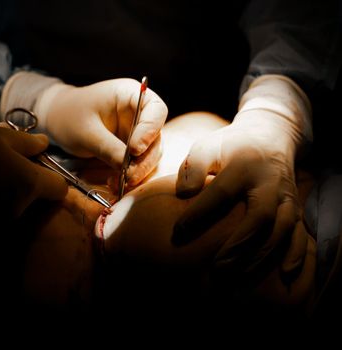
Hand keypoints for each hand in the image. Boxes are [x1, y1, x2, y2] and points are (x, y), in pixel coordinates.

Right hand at [0, 124, 67, 217]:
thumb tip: (45, 144)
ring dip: (6, 201)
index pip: (60, 188)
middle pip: (36, 202)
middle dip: (27, 189)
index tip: (38, 171)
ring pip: (15, 213)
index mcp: (30, 184)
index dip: (52, 178)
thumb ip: (28, 143)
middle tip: (3, 172)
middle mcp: (20, 210)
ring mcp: (1, 226)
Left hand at [35, 78, 167, 185]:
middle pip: (155, 137)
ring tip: (119, 183)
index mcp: (130, 95)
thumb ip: (108, 148)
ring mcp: (136, 131)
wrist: (57, 121)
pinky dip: (128, 175)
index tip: (135, 149)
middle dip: (144, 159)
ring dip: (137, 171)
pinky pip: (136, 164)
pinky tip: (114, 184)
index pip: (156, 110)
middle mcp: (139, 113)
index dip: (150, 130)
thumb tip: (128, 168)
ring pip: (149, 154)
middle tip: (129, 176)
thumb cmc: (69, 116)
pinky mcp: (130, 148)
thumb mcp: (86, 132)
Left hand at [172, 75, 311, 275]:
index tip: (178, 232)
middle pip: (260, 217)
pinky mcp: (295, 208)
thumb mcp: (207, 146)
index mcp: (243, 166)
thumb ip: (194, 167)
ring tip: (236, 275)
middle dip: (238, 245)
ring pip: (281, 230)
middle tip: (216, 267)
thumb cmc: (229, 147)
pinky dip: (295, 254)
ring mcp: (286, 197)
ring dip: (260, 256)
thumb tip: (184, 194)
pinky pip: (300, 233)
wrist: (270, 137)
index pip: (221, 193)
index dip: (199, 214)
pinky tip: (283, 275)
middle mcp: (270, 183)